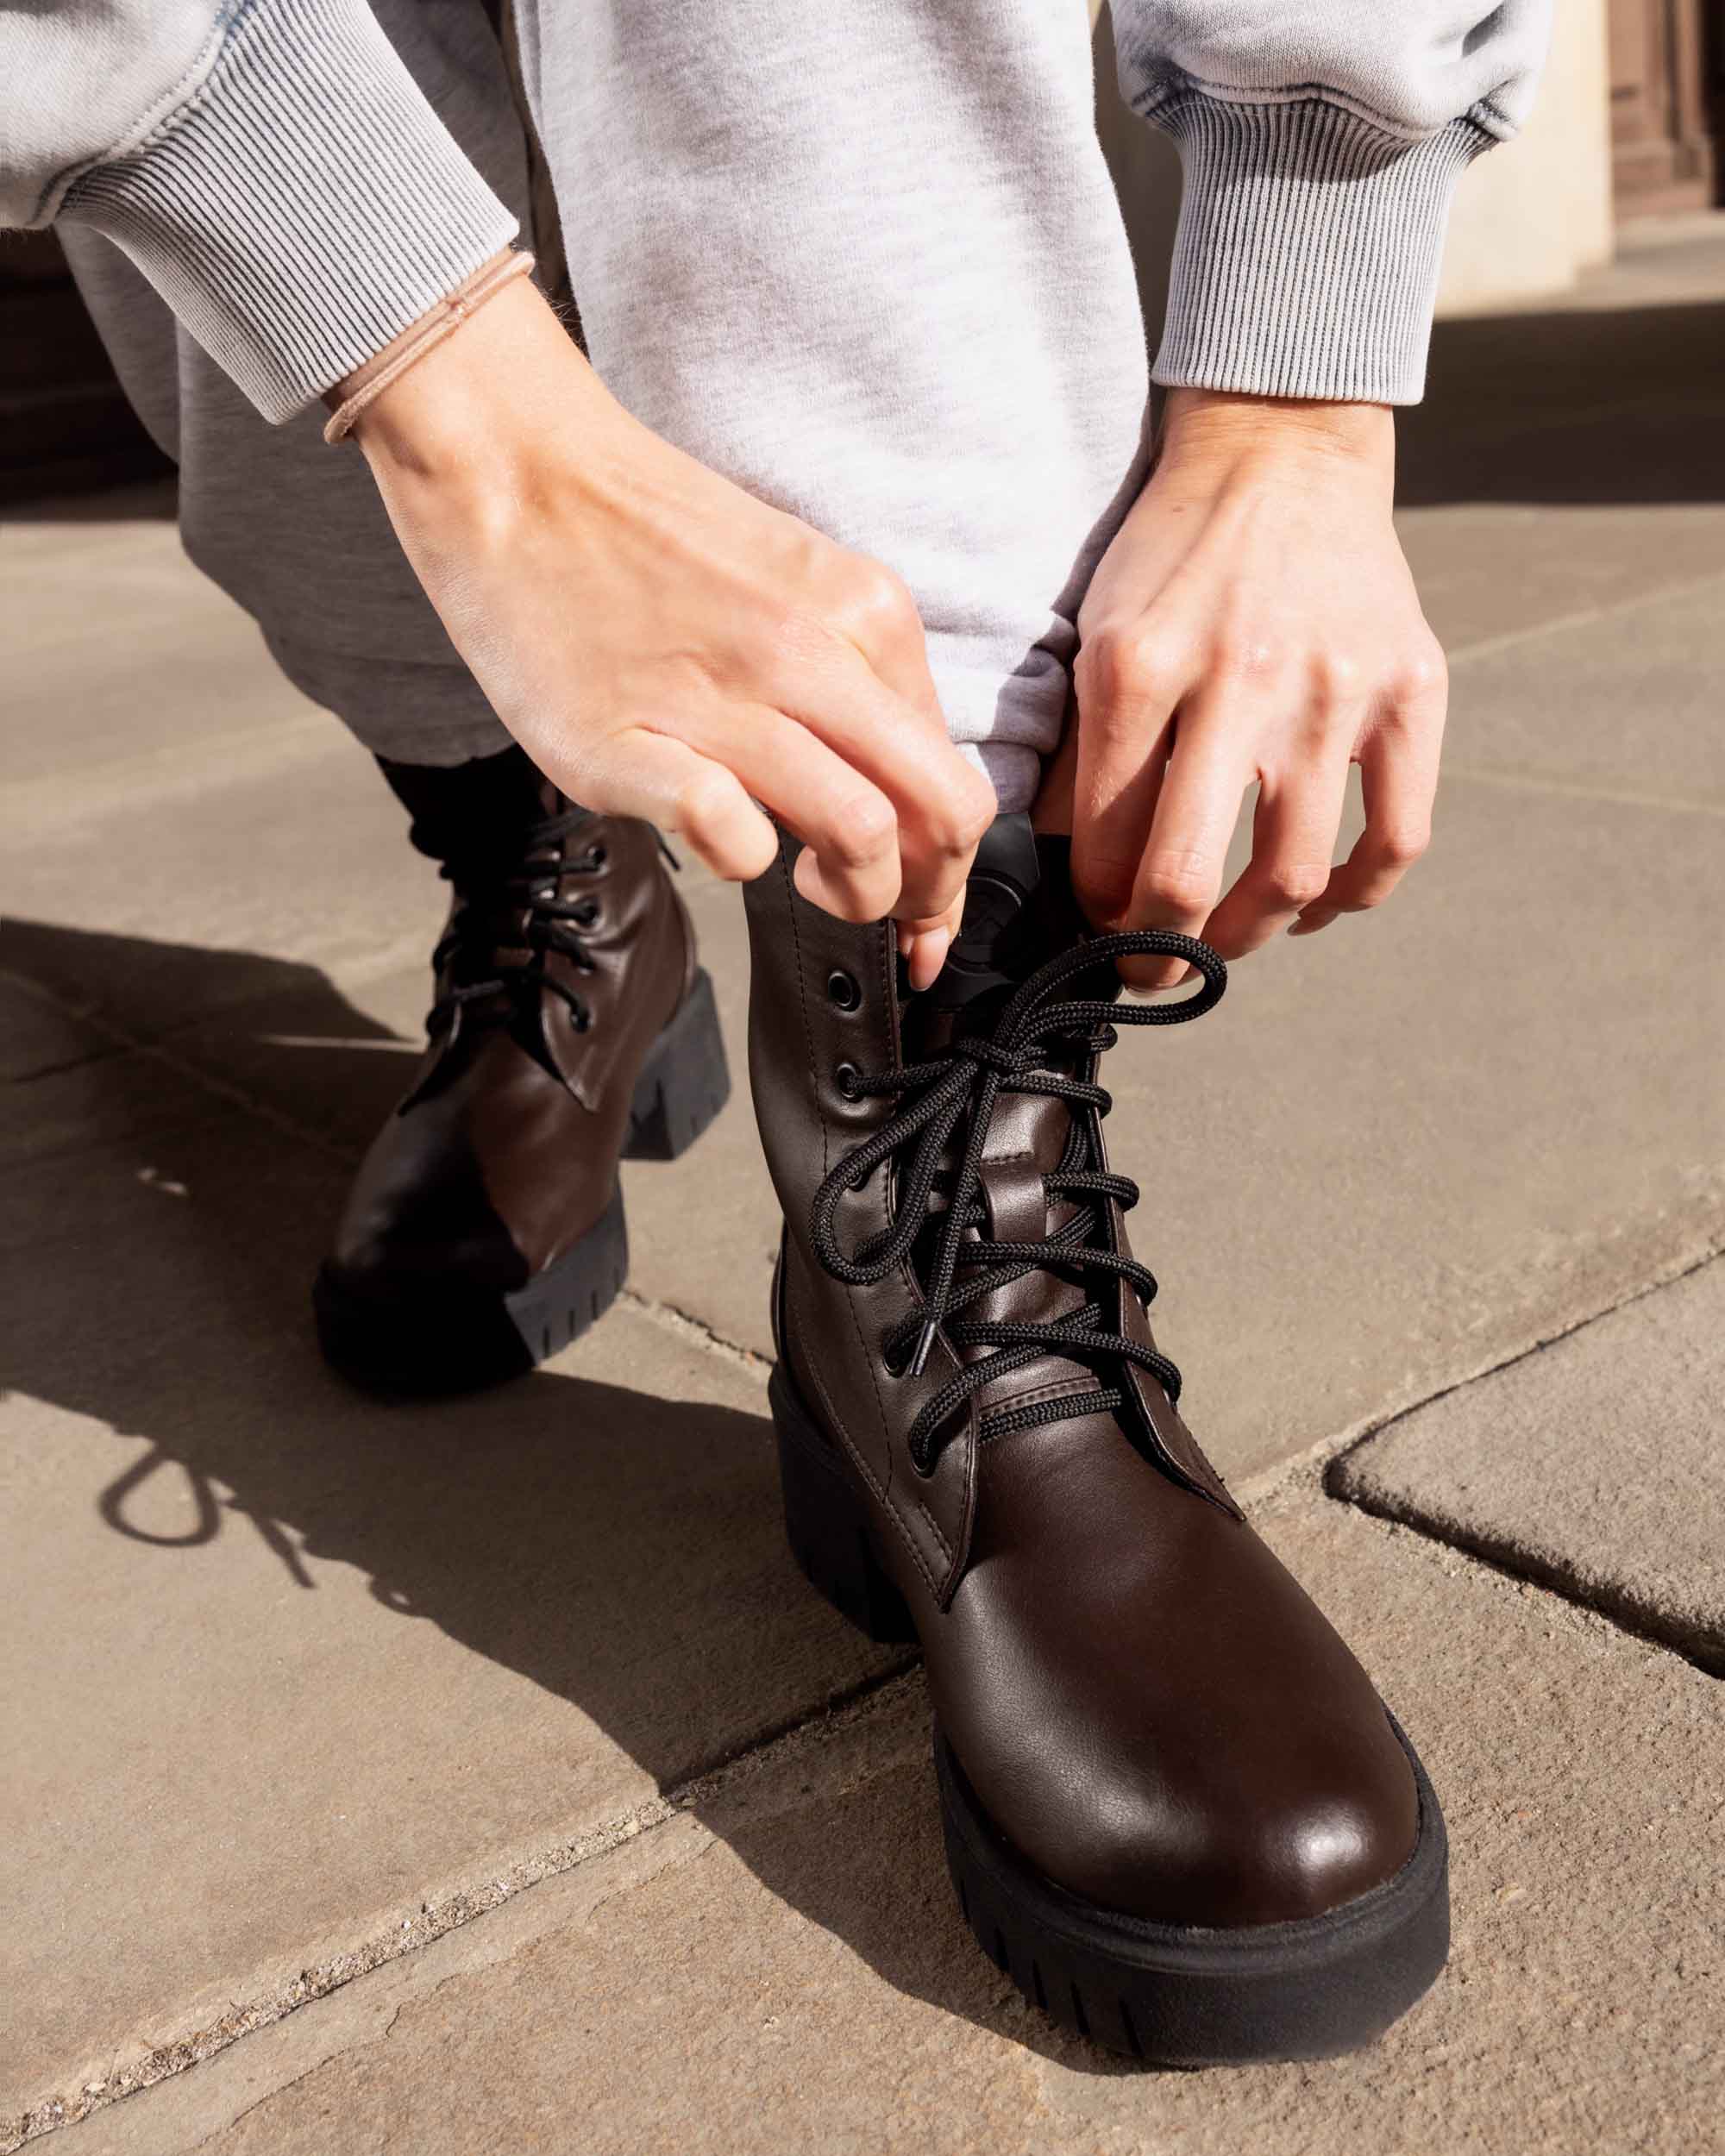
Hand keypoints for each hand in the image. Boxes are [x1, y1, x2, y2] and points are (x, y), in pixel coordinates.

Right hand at [346, 276, 992, 987]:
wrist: (518, 471)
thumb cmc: (647, 539)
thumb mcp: (795, 584)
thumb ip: (854, 678)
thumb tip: (899, 792)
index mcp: (864, 612)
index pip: (956, 771)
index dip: (955, 862)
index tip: (929, 904)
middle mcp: (811, 654)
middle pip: (941, 813)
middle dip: (932, 895)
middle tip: (891, 915)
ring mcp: (722, 702)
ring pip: (862, 834)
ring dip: (856, 895)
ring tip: (808, 882)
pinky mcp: (632, 747)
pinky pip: (734, 839)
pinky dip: (744, 862)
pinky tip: (722, 838)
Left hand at [1068, 387, 1445, 990]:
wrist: (1280, 450)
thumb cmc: (1173, 553)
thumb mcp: (1097, 634)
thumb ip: (1082, 752)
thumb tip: (1067, 872)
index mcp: (1139, 669)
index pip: (1103, 843)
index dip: (1093, 908)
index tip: (1094, 923)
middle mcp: (1238, 681)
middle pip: (1188, 879)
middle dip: (1154, 953)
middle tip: (1144, 973)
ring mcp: (1333, 689)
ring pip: (1294, 876)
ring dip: (1249, 937)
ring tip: (1224, 942)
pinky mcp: (1411, 690)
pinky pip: (1395, 836)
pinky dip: (1353, 896)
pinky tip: (1313, 905)